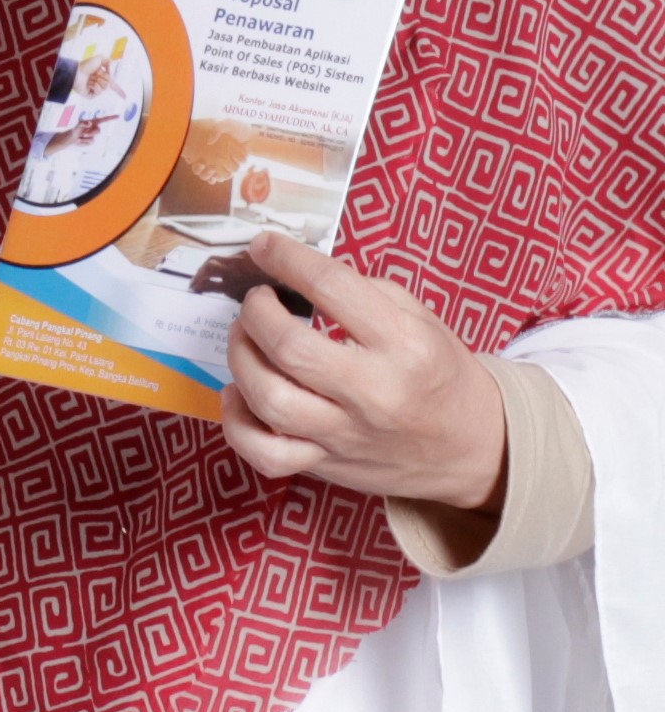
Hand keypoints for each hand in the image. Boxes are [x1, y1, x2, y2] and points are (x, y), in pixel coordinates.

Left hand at [218, 229, 505, 510]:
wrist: (475, 448)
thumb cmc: (439, 374)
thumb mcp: (422, 321)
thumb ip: (365, 293)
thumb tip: (298, 272)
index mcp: (406, 345)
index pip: (332, 288)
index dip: (287, 258)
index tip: (264, 246)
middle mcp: (376, 392)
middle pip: (291, 349)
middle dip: (255, 314)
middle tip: (256, 301)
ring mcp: (348, 434)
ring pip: (270, 401)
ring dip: (240, 360)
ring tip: (245, 339)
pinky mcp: (328, 465)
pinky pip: (265, 454)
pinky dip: (237, 422)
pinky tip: (240, 394)